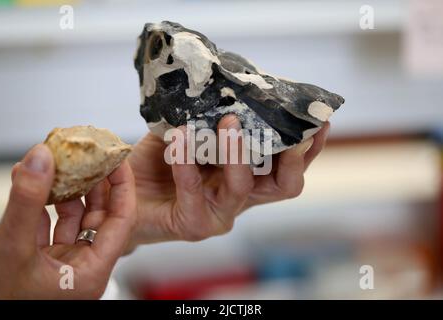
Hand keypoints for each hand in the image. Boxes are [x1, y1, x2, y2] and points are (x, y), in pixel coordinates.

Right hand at [0, 144, 135, 298]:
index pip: (122, 220)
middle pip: (100, 216)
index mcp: (92, 272)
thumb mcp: (13, 246)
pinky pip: (52, 224)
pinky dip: (44, 203)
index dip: (123, 186)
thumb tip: (42, 158)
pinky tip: (34, 183)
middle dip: (94, 183)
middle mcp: (83, 267)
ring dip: (66, 190)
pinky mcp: (45, 259)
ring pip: (75, 218)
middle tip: (91, 154)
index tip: (118, 159)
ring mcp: (64, 263)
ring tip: (59, 163)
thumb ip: (28, 201)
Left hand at [128, 115, 329, 246]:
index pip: (287, 166)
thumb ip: (211, 117)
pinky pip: (194, 191)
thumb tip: (228, 85)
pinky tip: (178, 137)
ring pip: (243, 186)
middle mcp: (241, 198)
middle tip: (287, 127)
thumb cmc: (160, 162)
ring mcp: (220, 214)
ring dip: (237, 151)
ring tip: (228, 121)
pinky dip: (187, 161)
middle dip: (292, 156)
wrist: (124, 194)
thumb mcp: (190, 132)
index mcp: (248, 177)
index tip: (320, 120)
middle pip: (285, 186)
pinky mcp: (193, 225)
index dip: (309, 148)